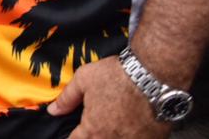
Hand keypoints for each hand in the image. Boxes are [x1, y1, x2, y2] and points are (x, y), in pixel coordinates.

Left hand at [48, 56, 170, 137]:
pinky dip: (132, 136)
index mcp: (93, 129)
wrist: (154, 76)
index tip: (74, 135)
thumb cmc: (117, 76)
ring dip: (112, 136)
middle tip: (95, 128)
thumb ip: (67, 98)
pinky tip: (130, 128)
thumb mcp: (84, 80)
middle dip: (93, 137)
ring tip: (112, 127)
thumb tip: (53, 111)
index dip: (73, 138)